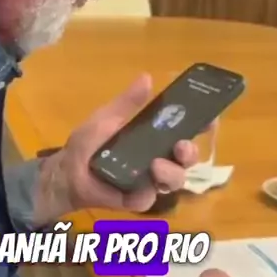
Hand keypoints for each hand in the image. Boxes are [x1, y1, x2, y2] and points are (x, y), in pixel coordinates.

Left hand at [34, 74, 202, 223]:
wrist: (67, 171)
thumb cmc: (88, 142)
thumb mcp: (108, 117)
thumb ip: (128, 102)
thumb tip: (146, 77)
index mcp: (155, 137)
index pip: (186, 130)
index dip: (202, 125)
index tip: (210, 118)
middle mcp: (159, 158)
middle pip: (188, 158)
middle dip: (191, 152)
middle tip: (182, 147)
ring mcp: (150, 181)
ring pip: (176, 180)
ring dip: (172, 172)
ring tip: (156, 166)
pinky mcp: (137, 199)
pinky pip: (149, 198)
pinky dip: (146, 192)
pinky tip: (140, 185)